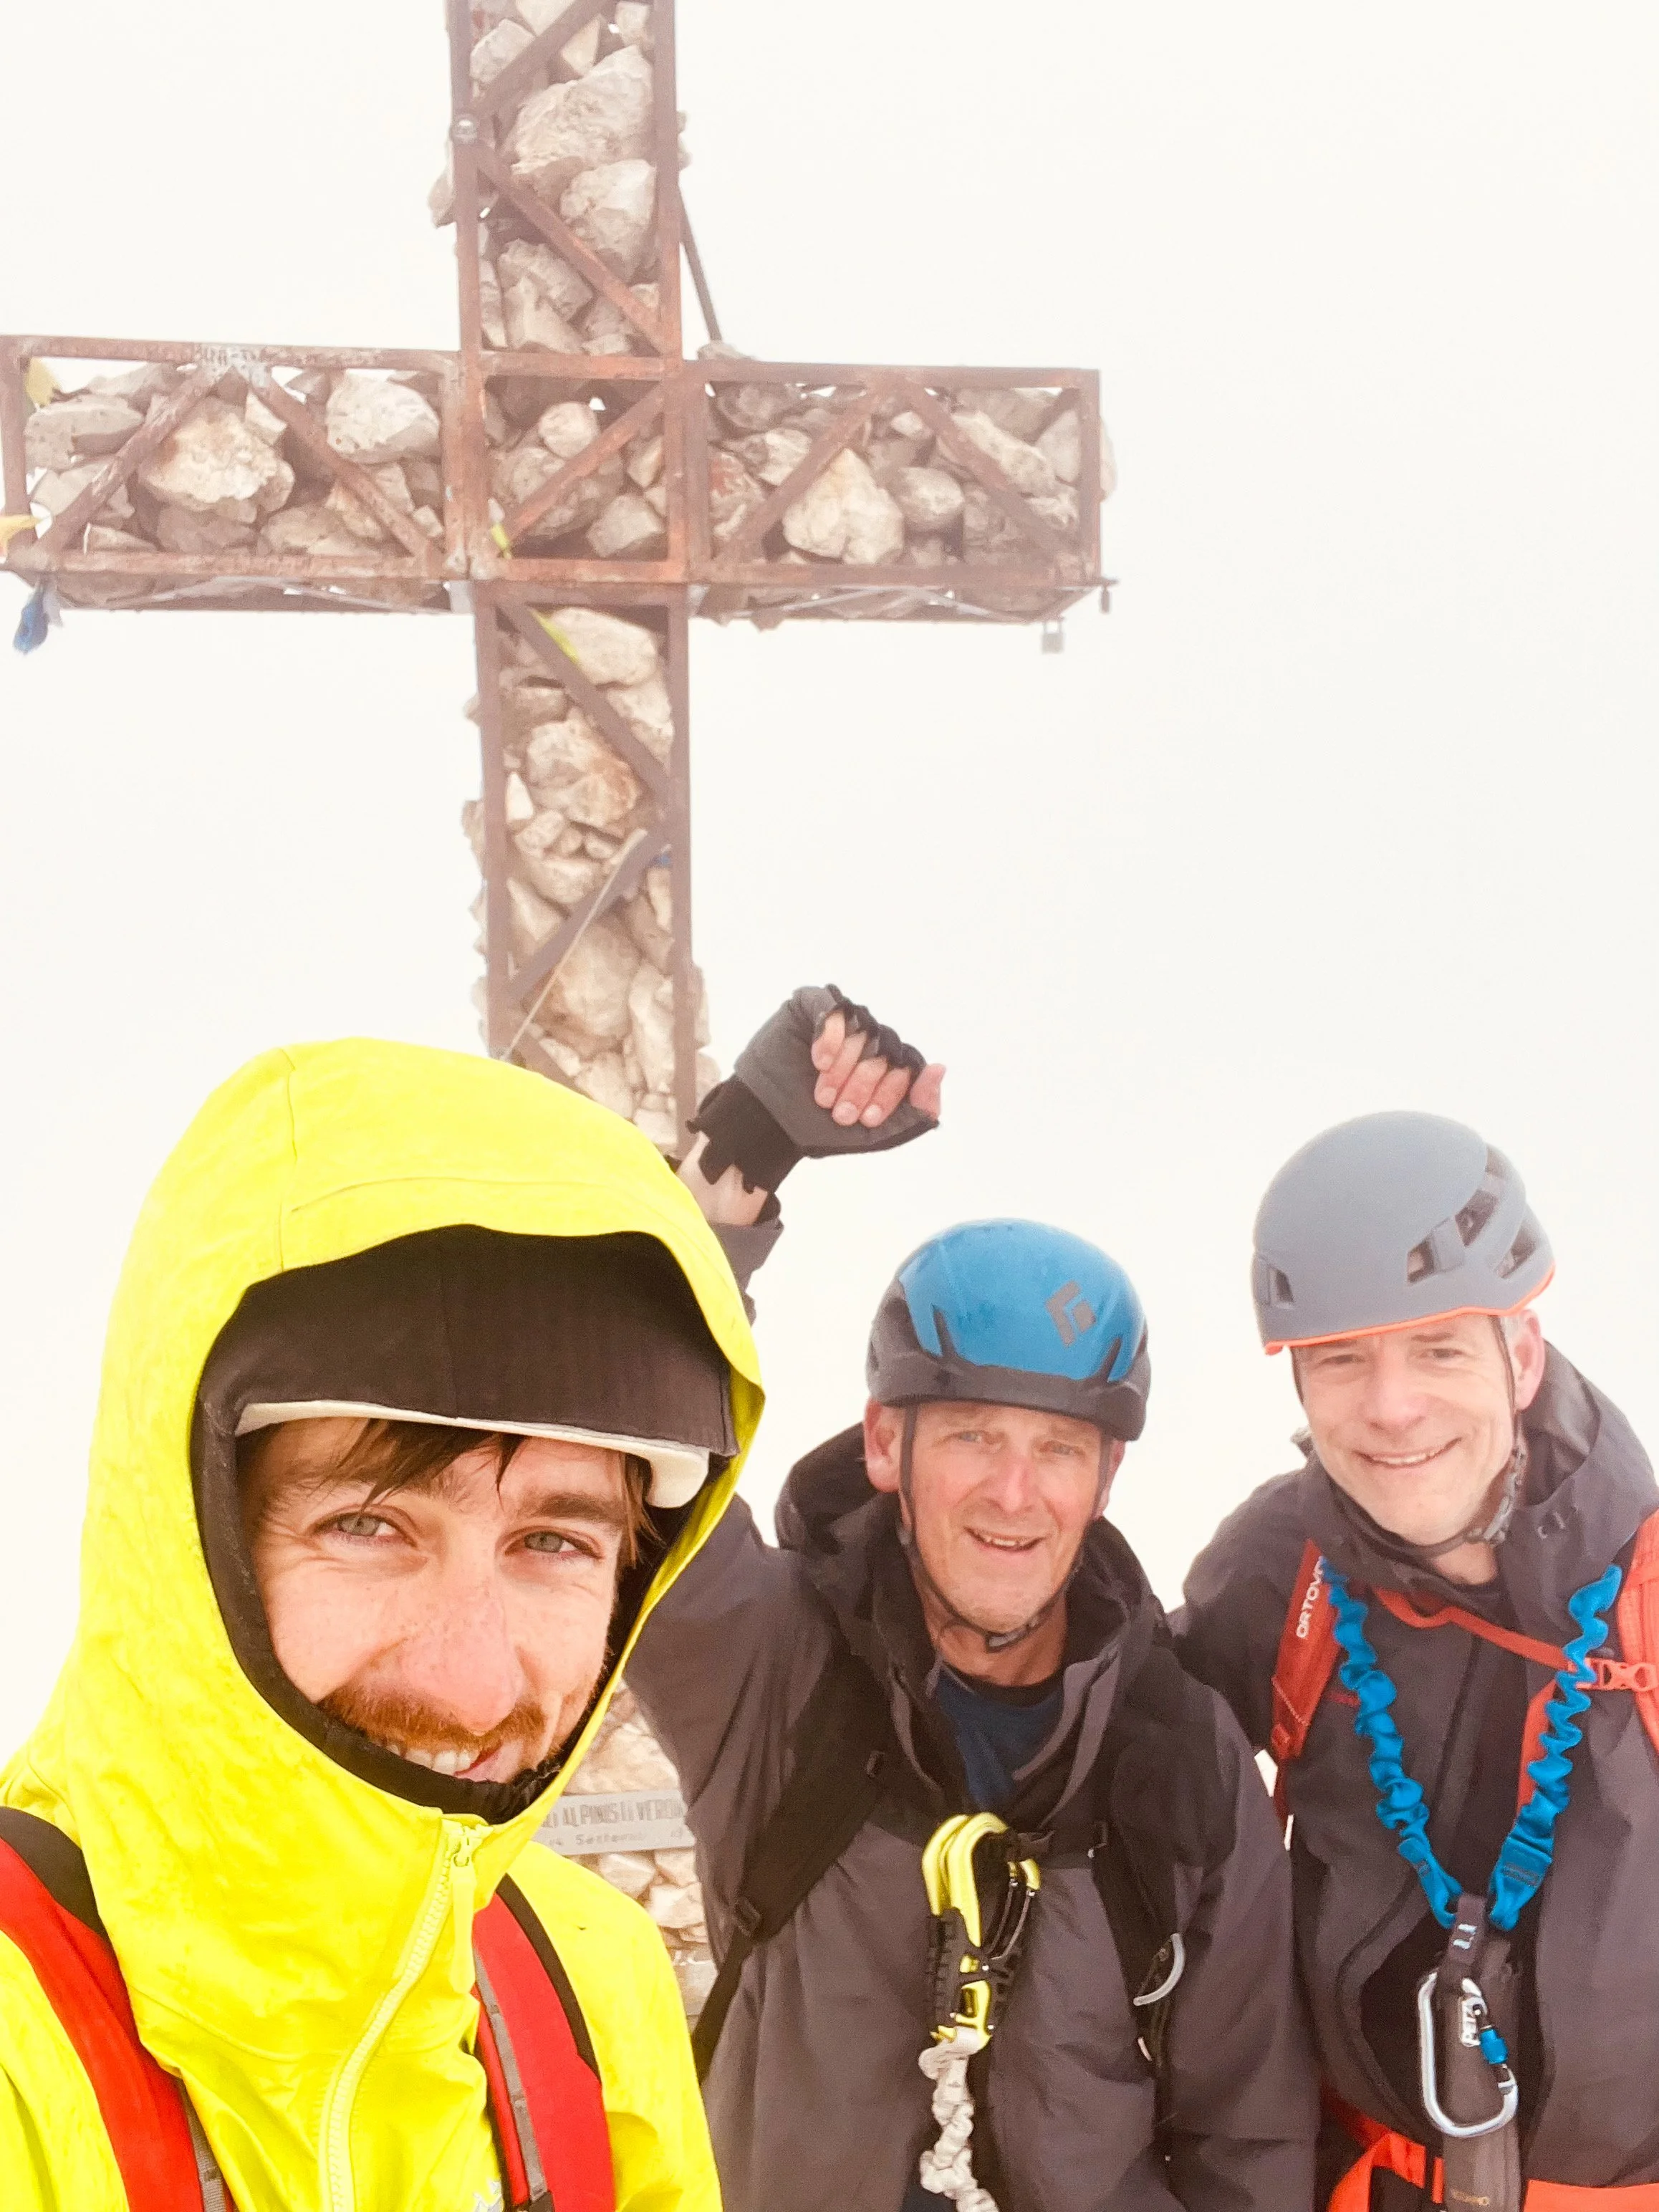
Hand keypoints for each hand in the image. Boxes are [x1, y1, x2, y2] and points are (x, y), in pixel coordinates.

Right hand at [810, 1008, 945, 1129]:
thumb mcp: (878, 1132)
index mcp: (889, 1065)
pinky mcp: (812, 1005)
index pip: (909, 1066)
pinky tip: (819, 1061)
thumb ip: (918, 1109)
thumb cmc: (820, 1128)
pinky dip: (831, 1037)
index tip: (866, 1119)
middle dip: (863, 1085)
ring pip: (863, 1030)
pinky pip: (834, 1008)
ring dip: (845, 1068)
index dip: (890, 1092)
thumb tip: (940, 1068)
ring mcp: (844, 1020)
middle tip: (839, 1112)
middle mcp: (870, 1038)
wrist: (770, 1125)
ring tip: (822, 1095)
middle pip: (888, 1048)